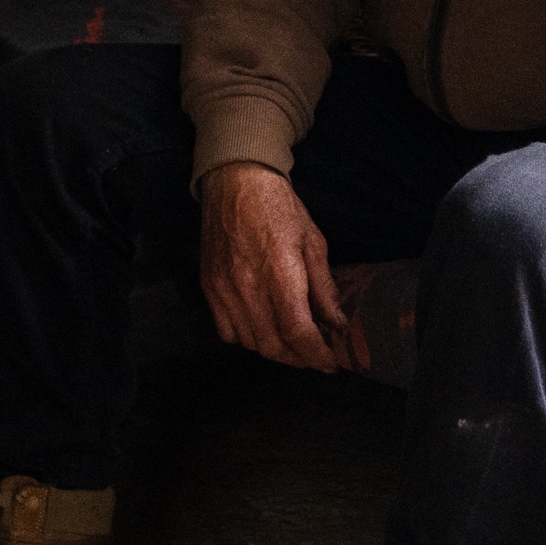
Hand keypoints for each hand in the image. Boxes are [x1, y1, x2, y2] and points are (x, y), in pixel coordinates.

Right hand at [198, 163, 350, 371]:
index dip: (316, 355)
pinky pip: (226, 330)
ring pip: (250, 342)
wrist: (235, 181)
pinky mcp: (208, 287)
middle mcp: (248, 286)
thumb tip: (337, 323)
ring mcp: (224, 289)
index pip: (298, 332)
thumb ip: (324, 286)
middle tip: (315, 356)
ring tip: (292, 345)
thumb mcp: (313, 241)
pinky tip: (262, 329)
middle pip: (273, 346)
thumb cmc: (279, 207)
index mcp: (280, 273)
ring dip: (274, 351)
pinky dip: (246, 338)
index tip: (330, 363)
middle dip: (298, 359)